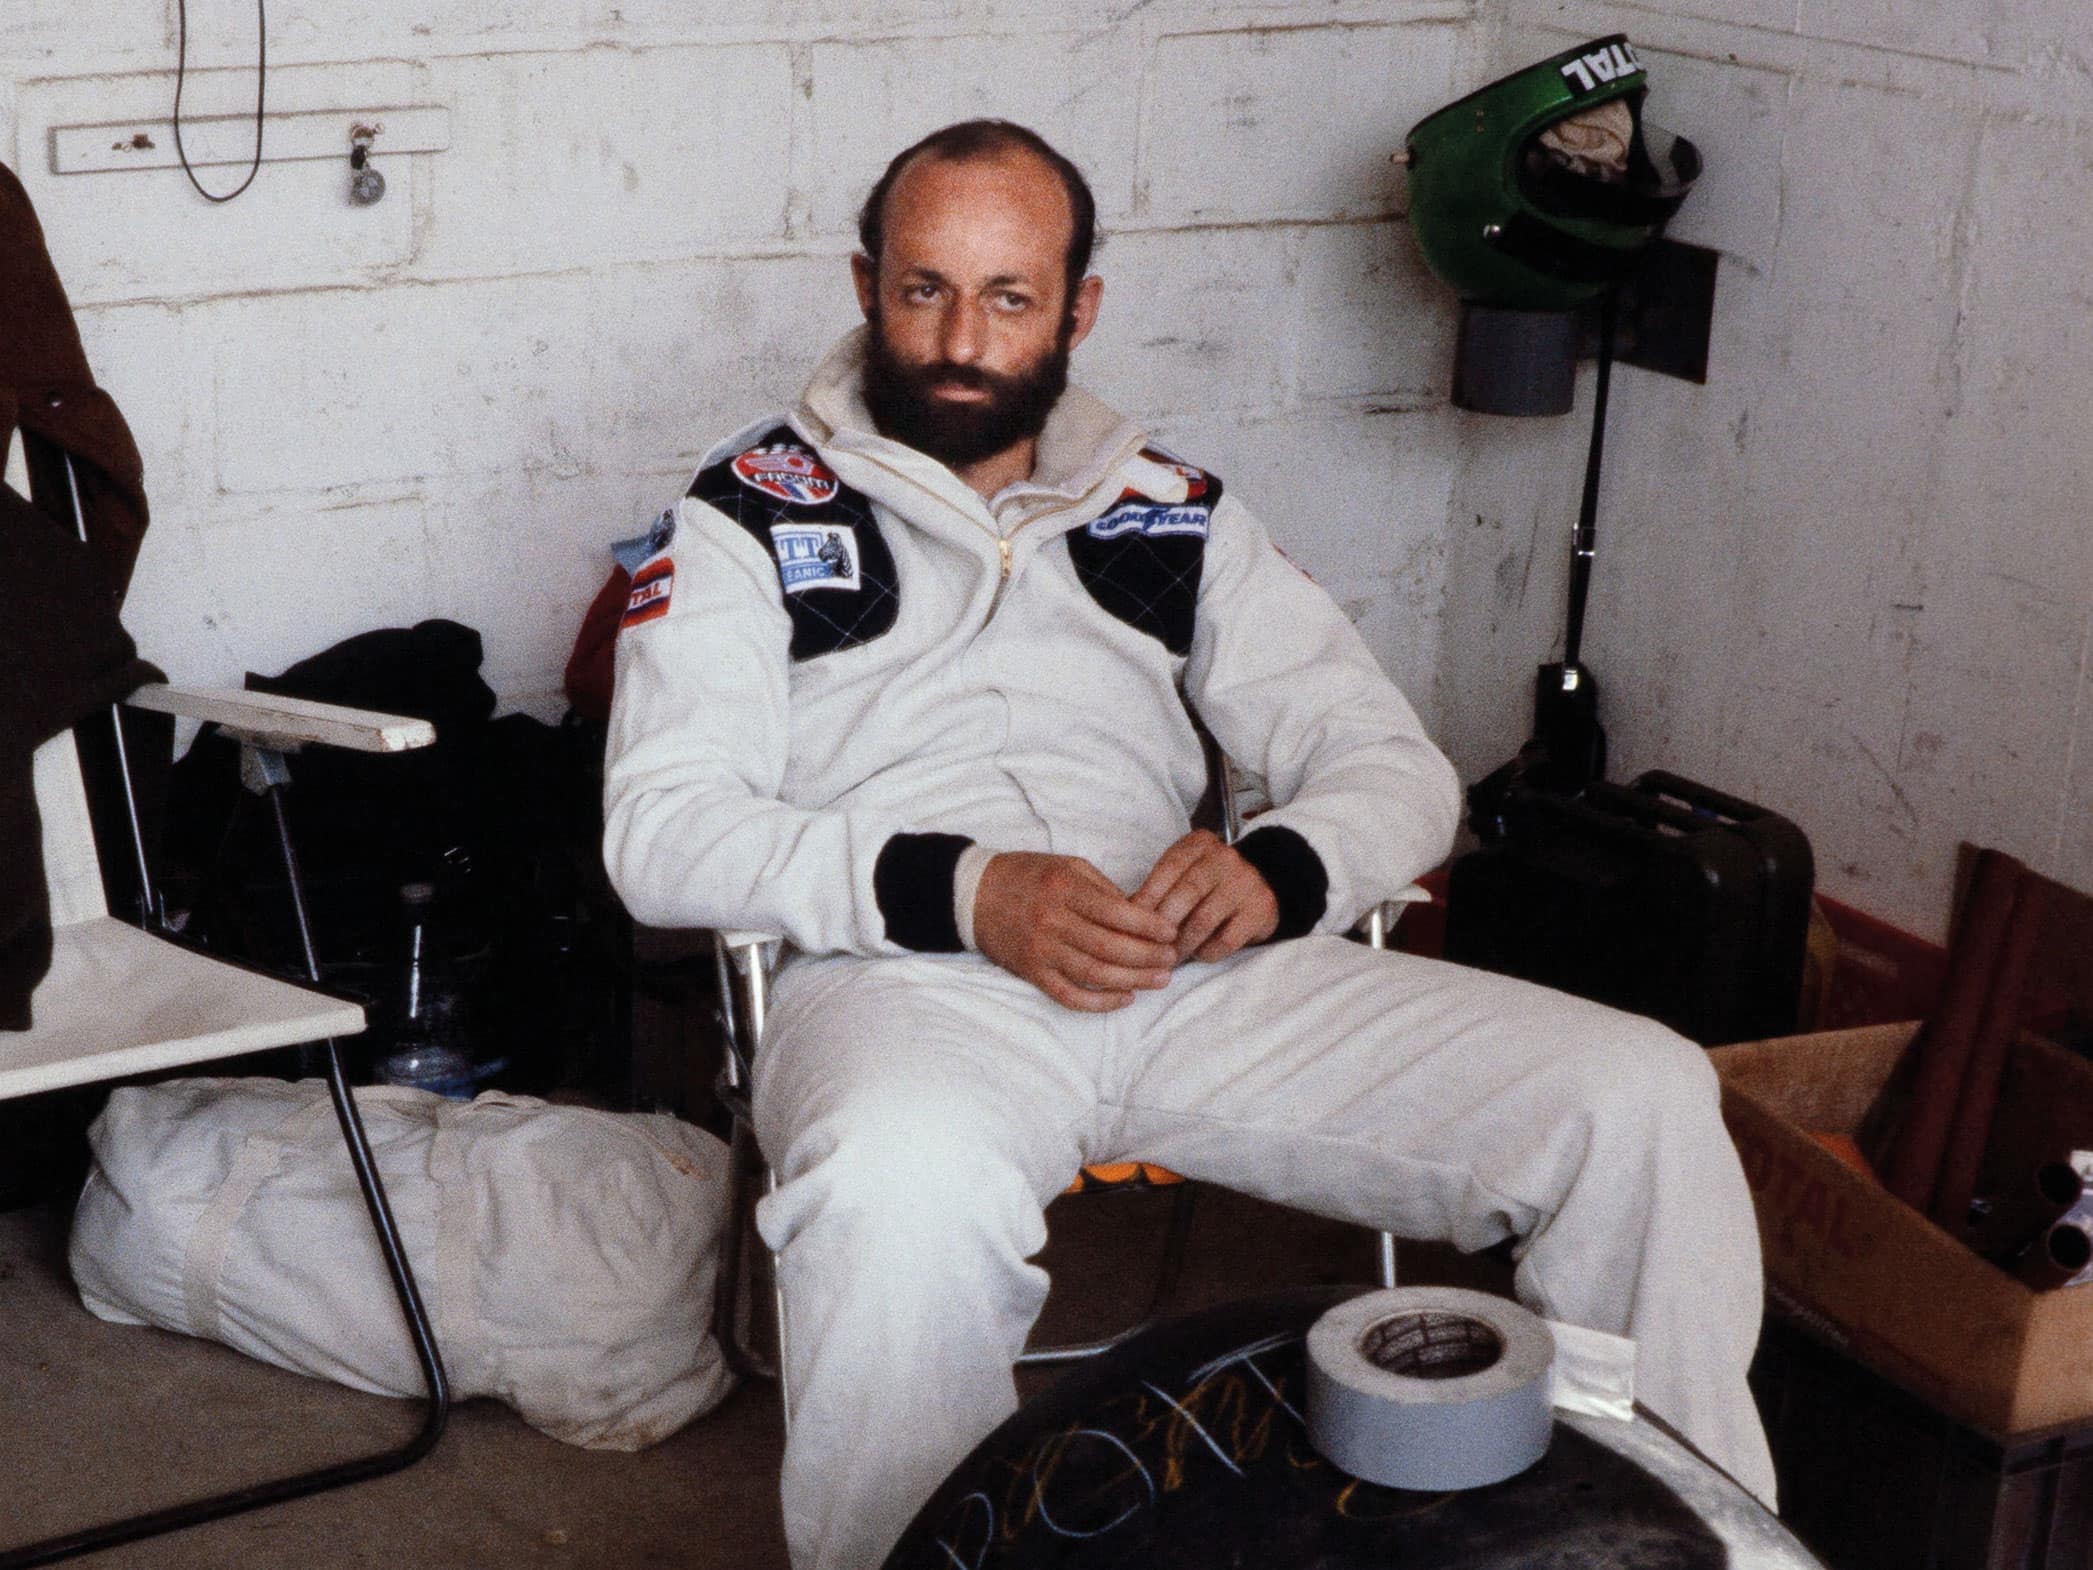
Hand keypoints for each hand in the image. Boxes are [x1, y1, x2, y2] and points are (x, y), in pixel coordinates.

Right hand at [973, 852, 1179, 1011]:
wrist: (974, 895)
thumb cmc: (1027, 876)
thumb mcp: (1066, 866)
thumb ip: (1102, 889)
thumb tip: (1140, 915)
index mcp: (1063, 888)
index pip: (1114, 911)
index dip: (1147, 925)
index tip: (1170, 932)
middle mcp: (1051, 921)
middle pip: (1108, 946)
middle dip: (1146, 956)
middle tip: (1171, 960)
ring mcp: (1040, 950)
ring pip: (1093, 973)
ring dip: (1132, 980)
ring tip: (1159, 980)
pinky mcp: (1032, 972)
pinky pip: (1069, 995)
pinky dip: (1099, 1002)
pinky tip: (1124, 998)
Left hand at [1132, 829, 1278, 963]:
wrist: (1263, 885)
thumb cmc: (1209, 884)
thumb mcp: (1184, 873)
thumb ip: (1158, 888)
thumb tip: (1123, 917)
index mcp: (1199, 844)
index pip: (1168, 868)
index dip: (1147, 897)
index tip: (1129, 922)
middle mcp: (1225, 858)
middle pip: (1186, 893)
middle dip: (1162, 924)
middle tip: (1148, 947)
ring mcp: (1246, 882)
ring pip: (1204, 920)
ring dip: (1181, 944)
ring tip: (1169, 957)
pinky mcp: (1260, 909)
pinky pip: (1226, 939)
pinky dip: (1207, 952)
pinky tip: (1199, 954)